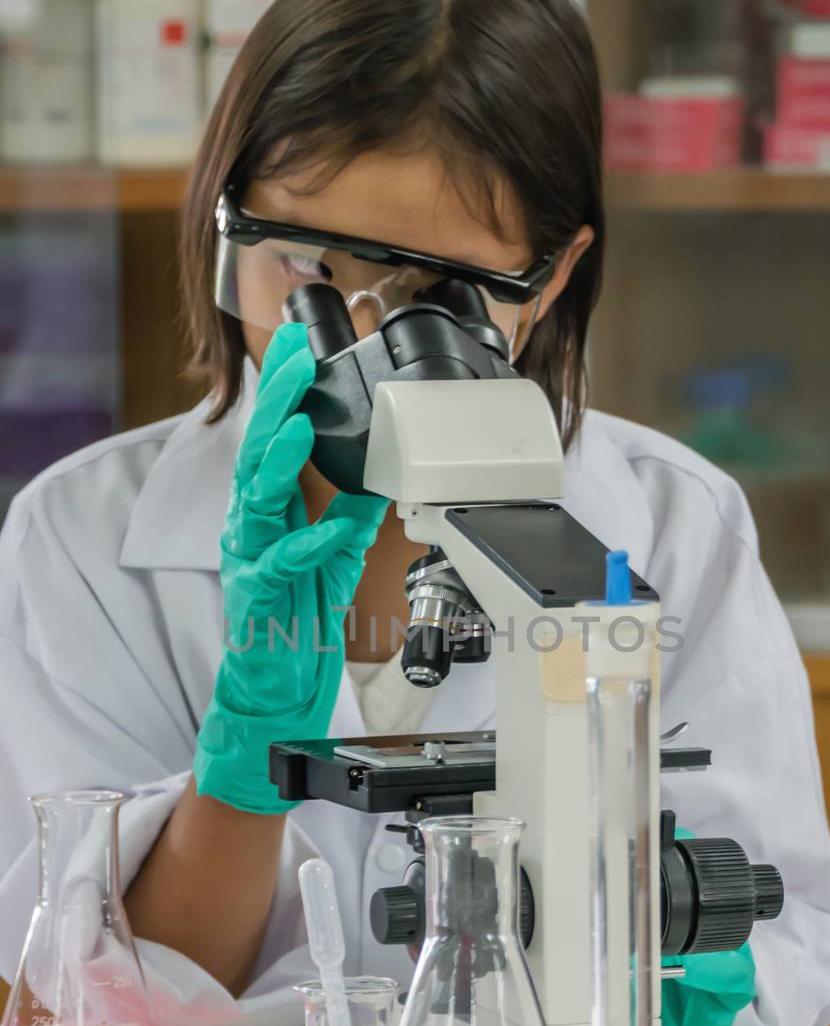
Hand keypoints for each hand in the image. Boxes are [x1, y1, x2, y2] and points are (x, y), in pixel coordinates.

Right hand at [194, 323, 385, 812]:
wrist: (278, 681)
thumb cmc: (297, 614)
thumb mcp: (336, 551)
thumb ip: (354, 510)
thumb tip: (385, 471)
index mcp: (268, 506)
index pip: (272, 435)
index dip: (283, 389)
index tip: (298, 343)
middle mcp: (252, 523)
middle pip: (257, 450)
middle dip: (277, 402)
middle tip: (296, 360)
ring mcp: (249, 557)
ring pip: (255, 497)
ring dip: (279, 461)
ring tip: (300, 427)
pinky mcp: (258, 595)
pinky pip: (282, 564)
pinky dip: (308, 544)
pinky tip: (328, 528)